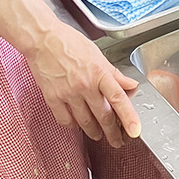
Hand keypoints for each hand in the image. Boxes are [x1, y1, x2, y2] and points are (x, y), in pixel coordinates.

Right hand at [25, 20, 140, 147]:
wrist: (42, 39)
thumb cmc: (68, 42)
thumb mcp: (96, 53)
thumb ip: (114, 73)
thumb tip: (130, 85)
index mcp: (99, 72)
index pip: (118, 98)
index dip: (129, 117)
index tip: (135, 131)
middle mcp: (85, 85)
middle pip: (103, 116)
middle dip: (113, 132)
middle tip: (118, 140)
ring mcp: (68, 93)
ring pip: (85, 122)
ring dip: (94, 132)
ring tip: (98, 134)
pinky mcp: (53, 98)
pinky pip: (66, 120)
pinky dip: (73, 126)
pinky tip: (76, 124)